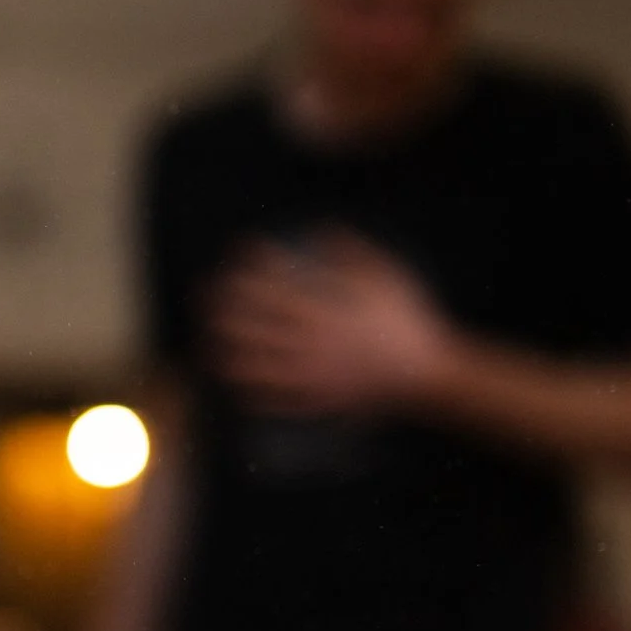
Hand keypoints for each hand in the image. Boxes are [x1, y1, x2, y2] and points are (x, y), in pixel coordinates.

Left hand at [210, 233, 457, 416]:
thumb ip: (353, 253)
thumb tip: (322, 229)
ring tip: (207, 342)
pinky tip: (234, 383)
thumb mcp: (386, 278)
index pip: (275, 289)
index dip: (250, 270)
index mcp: (326, 314)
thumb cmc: (407, 321)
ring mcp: (311, 376)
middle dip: (224, 309)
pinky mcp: (317, 401)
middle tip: (204, 296)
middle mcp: (311, 346)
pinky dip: (252, 391)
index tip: (235, 256)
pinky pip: (276, 399)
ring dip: (226, 352)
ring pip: (256, 366)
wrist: (426, 375)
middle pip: (255, 327)